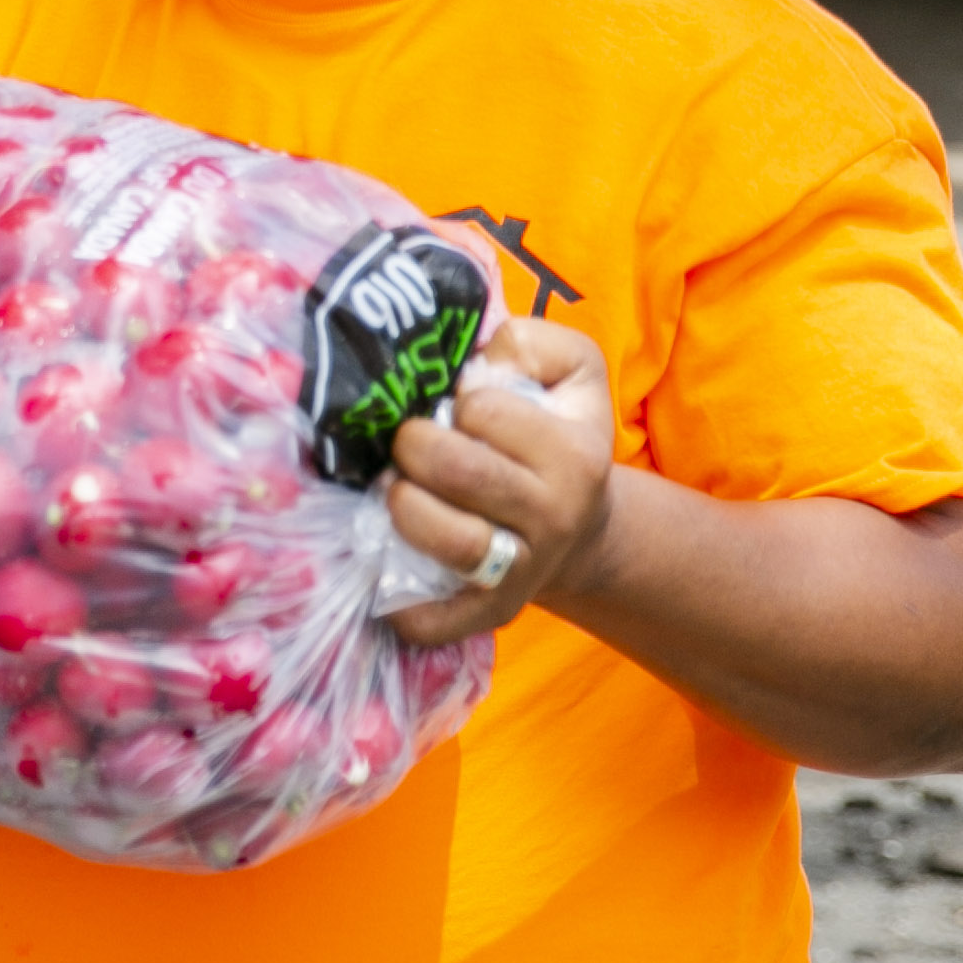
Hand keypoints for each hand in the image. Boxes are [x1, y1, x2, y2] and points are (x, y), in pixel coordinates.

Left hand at [381, 318, 616, 646]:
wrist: (581, 522)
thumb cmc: (557, 431)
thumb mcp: (573, 369)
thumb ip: (531, 342)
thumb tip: (478, 358)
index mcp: (573, 450)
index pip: (483, 410)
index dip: (458, 399)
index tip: (457, 407)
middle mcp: (554, 514)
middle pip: (458, 471)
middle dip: (411, 446)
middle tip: (405, 443)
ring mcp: (522, 570)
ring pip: (451, 541)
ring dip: (403, 507)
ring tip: (393, 489)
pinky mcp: (492, 612)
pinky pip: (439, 620)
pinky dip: (403, 606)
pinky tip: (381, 569)